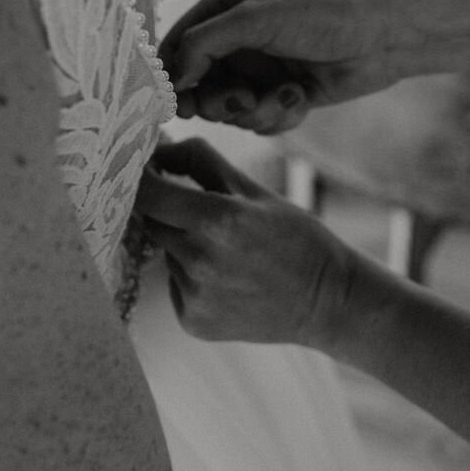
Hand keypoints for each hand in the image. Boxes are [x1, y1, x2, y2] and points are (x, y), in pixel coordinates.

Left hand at [135, 137, 358, 349]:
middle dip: (169, 210)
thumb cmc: (296, 237)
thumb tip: (157, 150)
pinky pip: (175, 284)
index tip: (150, 170)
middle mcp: (199, 261)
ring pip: (166, 253)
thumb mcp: (254, 189)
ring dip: (183, 244)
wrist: (327, 301)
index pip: (147, 193)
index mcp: (217, 220)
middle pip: (152, 221)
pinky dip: (191, 276)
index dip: (143, 177)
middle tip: (205, 213)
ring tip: (229, 252)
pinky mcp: (193, 321)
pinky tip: (228, 279)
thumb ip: (200, 161)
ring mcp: (194, 296)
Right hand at [158, 0, 400, 133]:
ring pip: (230, 111)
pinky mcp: (283, 94)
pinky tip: (303, 98)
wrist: (386, 34)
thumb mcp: (257, 18)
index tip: (177, 103)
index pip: (176, 45)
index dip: (171, 76)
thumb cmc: (324, 12)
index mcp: (224, 7)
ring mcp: (260, 68)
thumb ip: (205, 43)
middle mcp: (237, 39)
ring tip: (285, 95)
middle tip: (243, 99)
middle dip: (220, 100)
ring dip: (256, 110)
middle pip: (198, 87)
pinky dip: (279, 116)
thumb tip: (171, 76)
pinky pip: (261, 121)